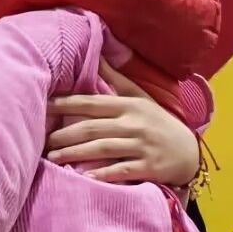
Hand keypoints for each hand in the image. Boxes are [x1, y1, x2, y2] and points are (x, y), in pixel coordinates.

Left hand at [48, 61, 201, 185]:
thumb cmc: (158, 123)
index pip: (92, 102)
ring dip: (75, 153)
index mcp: (129, 105)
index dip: (66, 103)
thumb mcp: (140, 98)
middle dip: (65, 134)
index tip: (44, 105)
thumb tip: (98, 55)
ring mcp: (142, 146)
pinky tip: (83, 176)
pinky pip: (121, 170)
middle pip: (93, 127)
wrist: (189, 152)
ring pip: (103, 148)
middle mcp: (134, 123)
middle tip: (42, 140)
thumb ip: (116, 80)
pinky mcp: (148, 167)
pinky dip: (102, 174)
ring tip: (53, 158)